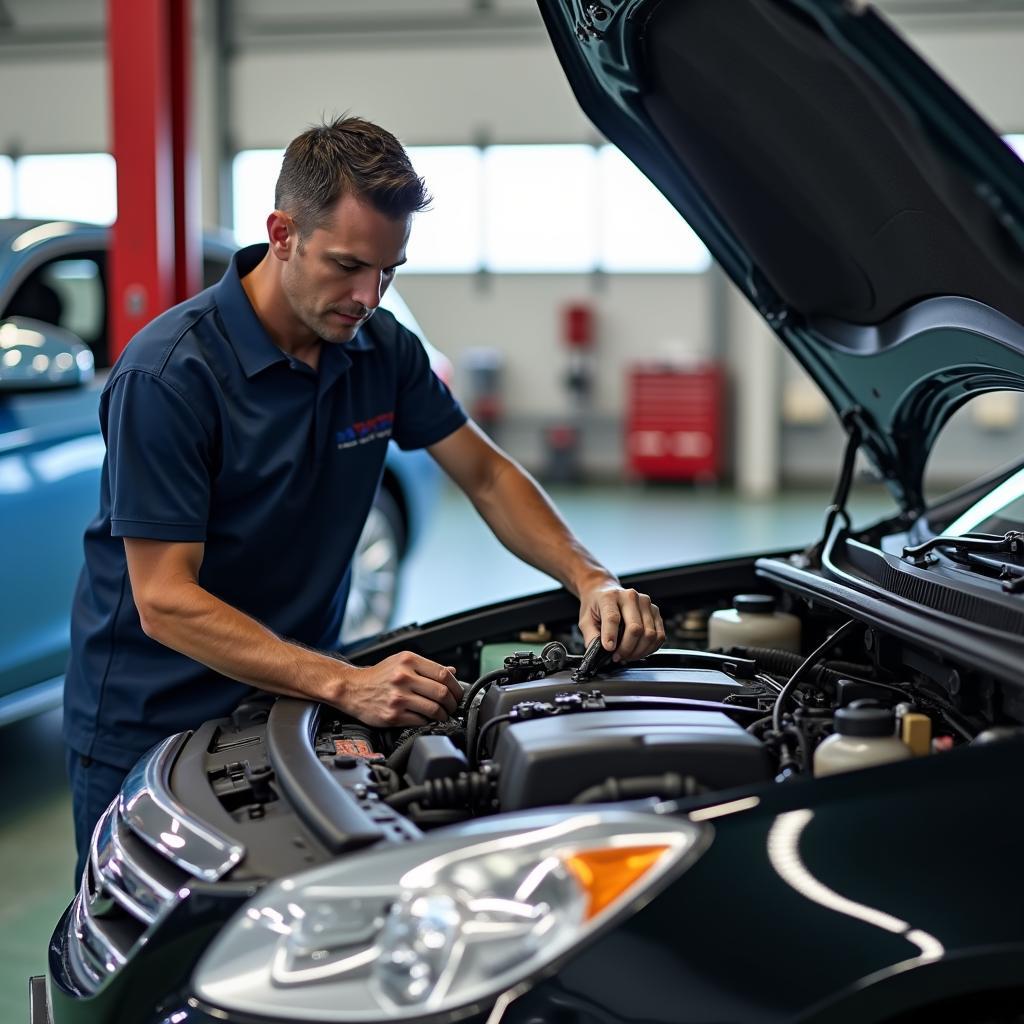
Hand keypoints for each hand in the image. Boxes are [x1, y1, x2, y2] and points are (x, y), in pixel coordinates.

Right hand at [332, 652, 461, 726]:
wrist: (351, 688)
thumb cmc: (378, 676)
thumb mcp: (401, 662)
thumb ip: (427, 667)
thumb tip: (452, 672)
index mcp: (408, 661)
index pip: (443, 674)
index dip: (456, 686)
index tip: (457, 693)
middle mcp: (403, 677)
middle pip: (441, 692)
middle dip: (452, 703)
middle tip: (452, 706)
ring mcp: (398, 697)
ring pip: (434, 709)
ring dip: (442, 715)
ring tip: (441, 714)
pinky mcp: (393, 715)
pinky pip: (420, 721)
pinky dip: (427, 721)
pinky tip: (425, 718)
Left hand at [578, 579, 665, 663]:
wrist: (605, 591)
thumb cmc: (596, 605)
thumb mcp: (585, 620)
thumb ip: (591, 637)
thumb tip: (600, 654)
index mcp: (609, 597)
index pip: (613, 618)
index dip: (611, 636)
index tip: (609, 649)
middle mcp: (630, 597)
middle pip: (635, 628)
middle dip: (627, 649)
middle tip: (618, 656)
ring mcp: (645, 603)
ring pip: (650, 634)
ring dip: (639, 651)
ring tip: (627, 654)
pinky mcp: (655, 610)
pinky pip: (659, 635)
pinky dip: (650, 648)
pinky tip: (638, 650)